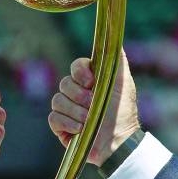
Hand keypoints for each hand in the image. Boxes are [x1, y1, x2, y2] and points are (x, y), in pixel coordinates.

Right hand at [48, 50, 140, 165]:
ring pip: (58, 101)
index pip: (76, 66)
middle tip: (93, 104)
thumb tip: (113, 37)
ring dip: (76, 112)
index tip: (91, 81)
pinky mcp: (60, 127)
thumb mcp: (123, 81)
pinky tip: (81, 129)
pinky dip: (67, 123)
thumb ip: (118, 59)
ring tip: (90, 120)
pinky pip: (53, 118)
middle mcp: (76, 93)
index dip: (80, 72)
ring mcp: (67, 110)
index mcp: (89, 80)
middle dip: (80, 96)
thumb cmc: (123, 111)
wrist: (119, 141)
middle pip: (64, 84)